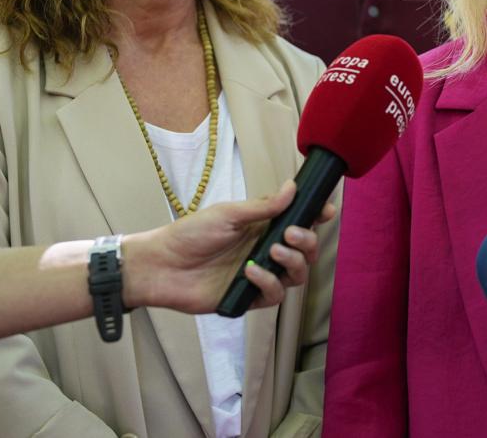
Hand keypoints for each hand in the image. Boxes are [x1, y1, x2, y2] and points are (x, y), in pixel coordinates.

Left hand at [124, 180, 336, 313]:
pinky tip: (251, 272)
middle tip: (291, 233)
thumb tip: (293, 187)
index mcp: (264, 228)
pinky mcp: (249, 299)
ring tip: (274, 250)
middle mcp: (267, 251)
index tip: (325, 211)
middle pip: (307, 251)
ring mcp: (260, 276)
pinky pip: (275, 295)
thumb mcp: (228, 213)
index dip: (317, 217)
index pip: (300, 222)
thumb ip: (263, 206)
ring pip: (297, 275)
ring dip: (294, 261)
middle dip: (308, 241)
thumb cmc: (190, 234)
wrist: (161, 265)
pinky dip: (268, 283)